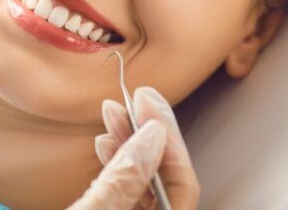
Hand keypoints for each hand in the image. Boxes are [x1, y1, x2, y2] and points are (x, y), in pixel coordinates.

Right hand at [69, 86, 200, 209]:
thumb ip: (124, 178)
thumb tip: (152, 134)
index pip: (182, 181)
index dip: (167, 136)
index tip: (147, 101)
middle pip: (164, 177)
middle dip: (148, 133)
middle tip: (139, 96)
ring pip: (143, 182)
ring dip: (128, 143)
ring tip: (113, 111)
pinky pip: (126, 191)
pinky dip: (116, 165)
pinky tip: (105, 143)